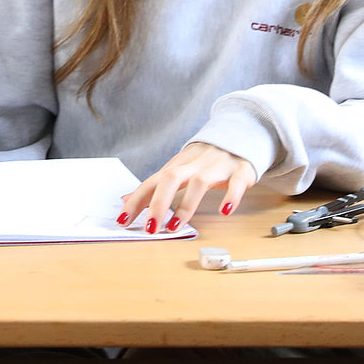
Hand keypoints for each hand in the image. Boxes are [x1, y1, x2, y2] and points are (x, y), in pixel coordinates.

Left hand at [119, 141, 256, 232]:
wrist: (237, 135)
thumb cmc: (203, 160)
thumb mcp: (178, 169)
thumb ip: (155, 186)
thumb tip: (127, 199)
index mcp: (177, 166)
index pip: (152, 182)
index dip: (136, 200)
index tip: (123, 220)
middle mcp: (194, 164)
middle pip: (171, 178)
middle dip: (158, 203)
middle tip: (149, 228)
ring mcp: (217, 167)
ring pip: (199, 182)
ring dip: (187, 205)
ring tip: (175, 227)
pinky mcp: (240, 171)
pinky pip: (236, 183)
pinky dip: (231, 196)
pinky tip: (224, 211)